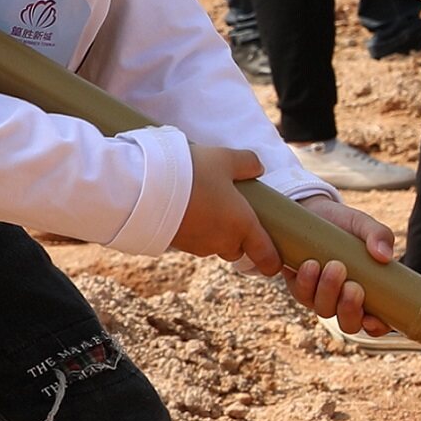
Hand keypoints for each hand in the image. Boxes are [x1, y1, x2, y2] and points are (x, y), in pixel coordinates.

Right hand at [169, 146, 276, 268]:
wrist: (145, 188)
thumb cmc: (192, 173)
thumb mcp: (224, 158)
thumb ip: (247, 163)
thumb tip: (258, 169)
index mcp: (243, 225)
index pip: (266, 257)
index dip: (273, 262)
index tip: (275, 261)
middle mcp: (223, 241)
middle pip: (238, 249)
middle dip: (239, 236)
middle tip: (233, 210)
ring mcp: (198, 246)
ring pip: (215, 244)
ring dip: (215, 230)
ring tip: (205, 201)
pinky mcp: (178, 244)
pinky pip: (194, 239)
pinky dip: (196, 228)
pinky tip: (187, 206)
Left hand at [273, 190, 398, 329]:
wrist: (312, 212)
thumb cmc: (344, 224)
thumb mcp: (363, 225)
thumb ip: (379, 235)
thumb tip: (385, 256)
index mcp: (369, 292)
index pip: (377, 323)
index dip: (377, 327)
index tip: (372, 319)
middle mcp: (345, 301)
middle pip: (349, 324)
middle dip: (349, 309)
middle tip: (353, 286)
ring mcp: (321, 297)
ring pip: (324, 310)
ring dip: (328, 292)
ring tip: (334, 265)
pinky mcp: (300, 288)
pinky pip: (302, 295)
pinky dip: (307, 282)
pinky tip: (311, 264)